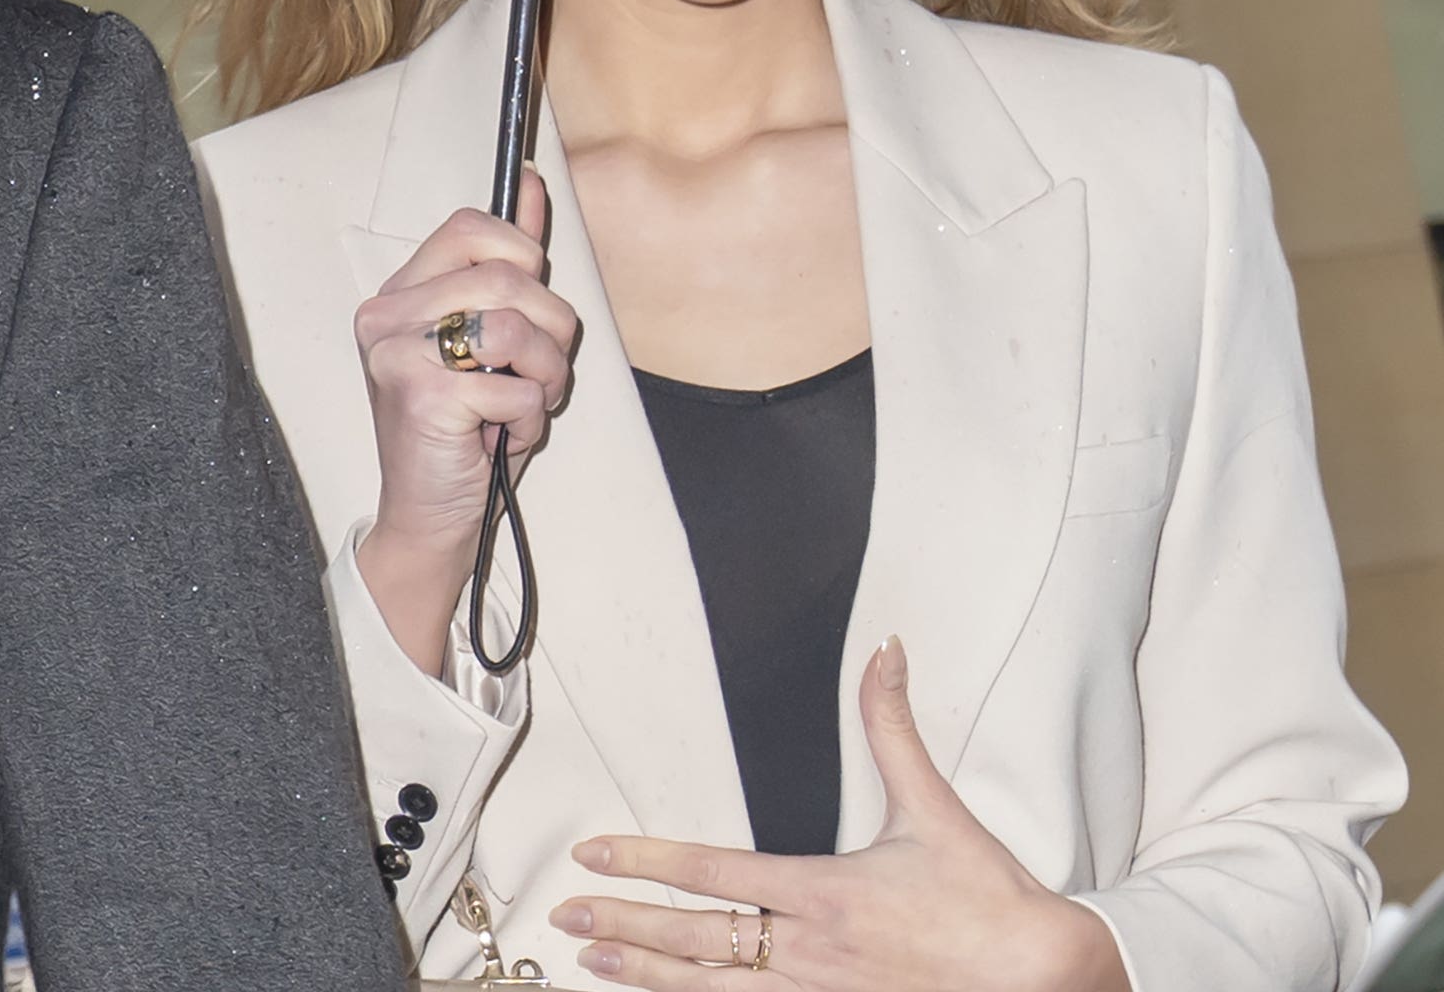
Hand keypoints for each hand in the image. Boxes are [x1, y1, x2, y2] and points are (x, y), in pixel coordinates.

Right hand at [350, 167, 578, 674]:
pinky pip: (517, 388)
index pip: (471, 226)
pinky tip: (501, 436)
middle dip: (551, 331)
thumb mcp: (489, 339)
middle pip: (509, 278)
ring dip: (546, 377)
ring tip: (524, 404)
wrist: (428, 516)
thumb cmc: (461, 428)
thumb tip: (534, 183)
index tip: (531, 299)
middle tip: (536, 372)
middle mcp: (386, 315)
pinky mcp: (419, 396)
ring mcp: (396, 353)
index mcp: (399, 293)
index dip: (522, 255)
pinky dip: (529, 420)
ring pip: (518, 328)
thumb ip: (507, 261)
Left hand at [548, 639, 1128, 990]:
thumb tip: (885, 653)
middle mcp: (811, 952)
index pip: (710, 871)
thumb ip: (892, 728)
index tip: (595, 853)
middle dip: (624, 925)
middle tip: (567, 915)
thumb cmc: (989, 903)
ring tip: (593, 962)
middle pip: (695, 938)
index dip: (644, 860)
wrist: (1044, 978)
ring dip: (647, 976)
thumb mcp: (933, 807)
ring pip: (712, 990)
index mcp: (823, 892)